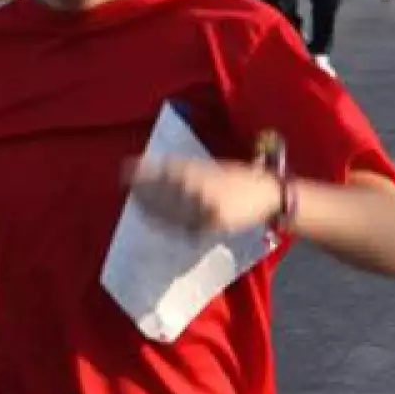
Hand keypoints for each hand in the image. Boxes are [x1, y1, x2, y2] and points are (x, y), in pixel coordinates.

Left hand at [126, 156, 281, 235]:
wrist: (269, 198)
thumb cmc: (241, 178)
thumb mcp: (215, 166)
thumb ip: (189, 169)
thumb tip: (159, 169)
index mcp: (203, 173)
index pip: (166, 172)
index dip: (145, 172)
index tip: (127, 169)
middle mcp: (202, 191)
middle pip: (163, 191)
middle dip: (142, 188)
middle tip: (125, 184)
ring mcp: (205, 211)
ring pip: (169, 210)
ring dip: (148, 205)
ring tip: (133, 200)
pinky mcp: (209, 226)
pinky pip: (181, 225)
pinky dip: (163, 221)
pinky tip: (151, 218)